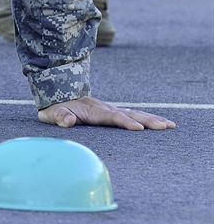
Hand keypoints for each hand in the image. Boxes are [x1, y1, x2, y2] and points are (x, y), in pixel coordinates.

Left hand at [38, 96, 176, 130]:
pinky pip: (134, 115)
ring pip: (135, 113)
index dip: (124, 122)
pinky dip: (148, 118)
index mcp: (93, 110)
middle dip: (147, 120)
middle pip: (129, 114)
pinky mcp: (114, 113)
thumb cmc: (55, 108)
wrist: (58, 94)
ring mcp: (111, 110)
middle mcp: (105, 109)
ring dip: (152, 119)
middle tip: (165, 126)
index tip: (138, 128)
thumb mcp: (52, 113)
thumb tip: (68, 121)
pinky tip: (162, 123)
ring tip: (170, 125)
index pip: (111, 117)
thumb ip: (60, 116)